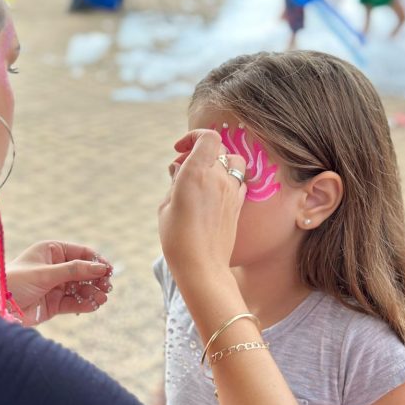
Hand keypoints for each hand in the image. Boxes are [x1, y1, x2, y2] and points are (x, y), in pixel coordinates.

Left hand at [6, 241, 112, 325]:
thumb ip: (74, 271)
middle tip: (107, 288)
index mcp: (51, 251)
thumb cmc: (15, 282)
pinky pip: (74, 302)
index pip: (81, 252)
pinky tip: (93, 306)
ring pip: (81, 288)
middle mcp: (55, 267)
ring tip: (101, 299)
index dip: (96, 261)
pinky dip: (84, 304)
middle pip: (84, 271)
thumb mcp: (46, 274)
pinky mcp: (54, 303)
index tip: (108, 271)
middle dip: (97, 279)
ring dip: (93, 293)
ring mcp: (55, 286)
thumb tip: (101, 268)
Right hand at [158, 129, 247, 273]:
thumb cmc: (177, 239)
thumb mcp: (166, 207)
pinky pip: (238, 181)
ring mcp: (231, 191)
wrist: (202, 267)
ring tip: (201, 179)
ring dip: (217, 164)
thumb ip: (174, 182)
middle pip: (217, 149)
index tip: (179, 149)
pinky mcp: (238, 205)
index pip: (208, 137)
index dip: (193, 137)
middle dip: (199, 152)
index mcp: (197, 173)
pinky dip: (227, 180)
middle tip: (182, 169)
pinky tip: (213, 194)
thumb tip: (178, 168)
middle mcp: (218, 178)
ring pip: (232, 162)